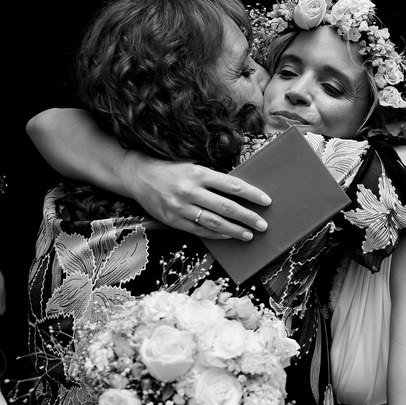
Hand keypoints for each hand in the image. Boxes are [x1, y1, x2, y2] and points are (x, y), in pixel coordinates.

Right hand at [124, 154, 271, 240]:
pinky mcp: (173, 220)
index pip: (232, 185)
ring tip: (249, 235)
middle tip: (263, 225)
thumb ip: (213, 181)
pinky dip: (216, 234)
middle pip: (226, 207)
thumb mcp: (194, 168)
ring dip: (235, 230)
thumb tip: (241, 194)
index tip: (266, 201)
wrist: (138, 176)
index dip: (251, 194)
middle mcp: (190, 191)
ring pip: (214, 222)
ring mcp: (181, 207)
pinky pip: (199, 230)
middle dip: (248, 217)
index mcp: (199, 174)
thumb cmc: (172, 170)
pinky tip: (229, 236)